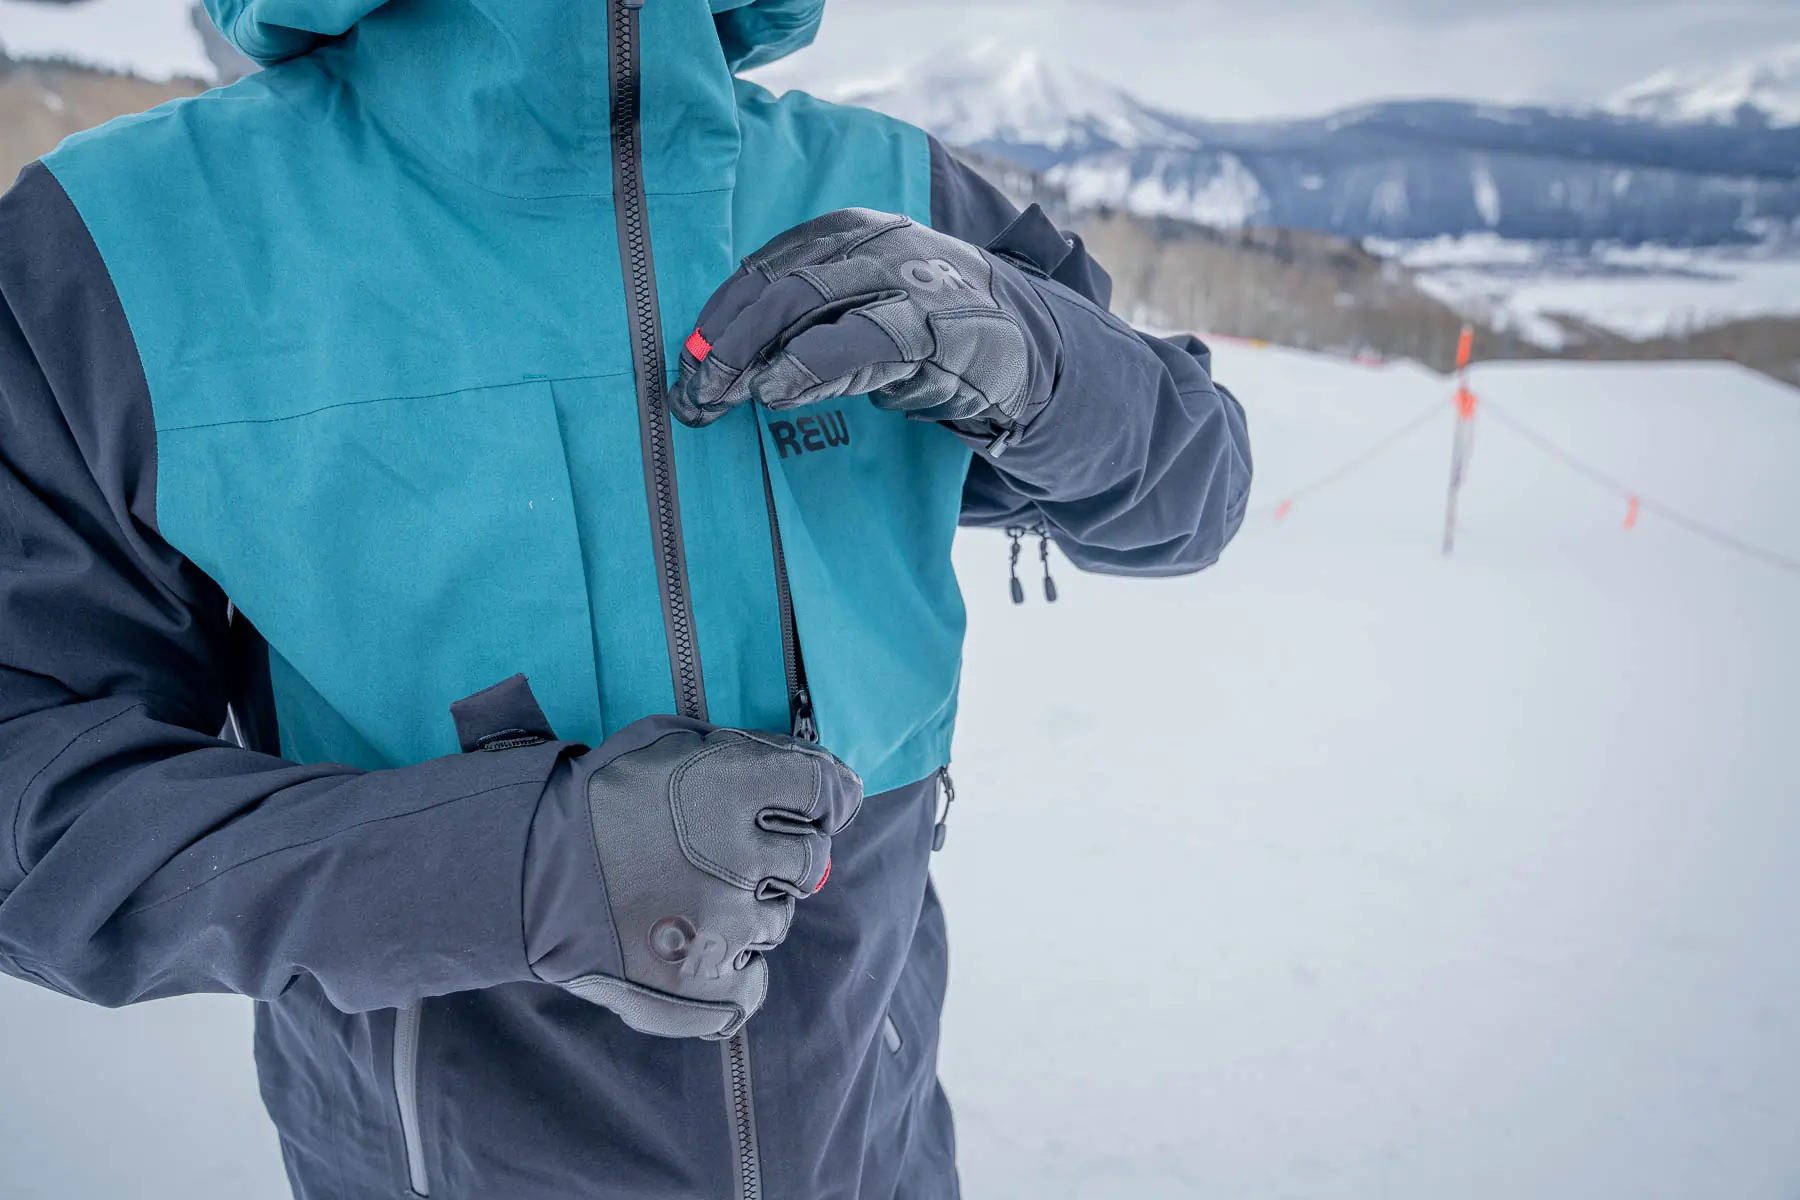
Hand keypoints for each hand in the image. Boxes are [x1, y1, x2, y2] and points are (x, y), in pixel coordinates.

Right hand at [524, 716, 861, 1039]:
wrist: (528, 874)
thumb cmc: (601, 801)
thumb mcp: (671, 746)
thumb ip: (746, 756)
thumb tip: (820, 776)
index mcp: (729, 787)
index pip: (823, 788)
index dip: (827, 796)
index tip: (822, 804)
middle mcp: (736, 857)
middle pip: (808, 858)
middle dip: (779, 854)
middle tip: (731, 855)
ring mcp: (723, 927)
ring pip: (778, 919)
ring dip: (748, 909)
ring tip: (688, 897)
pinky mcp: (704, 984)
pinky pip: (754, 981)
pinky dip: (732, 967)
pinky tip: (692, 944)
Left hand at [668, 208, 1060, 444]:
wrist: (1023, 342)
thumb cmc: (923, 326)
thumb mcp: (858, 309)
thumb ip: (800, 325)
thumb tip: (719, 366)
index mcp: (849, 230)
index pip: (764, 266)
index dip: (718, 316)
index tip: (688, 364)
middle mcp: (876, 243)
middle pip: (780, 286)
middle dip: (727, 342)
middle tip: (695, 394)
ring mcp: (908, 280)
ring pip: (811, 304)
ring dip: (755, 356)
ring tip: (723, 398)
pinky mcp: (937, 327)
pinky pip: (861, 341)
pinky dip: (811, 366)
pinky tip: (777, 392)